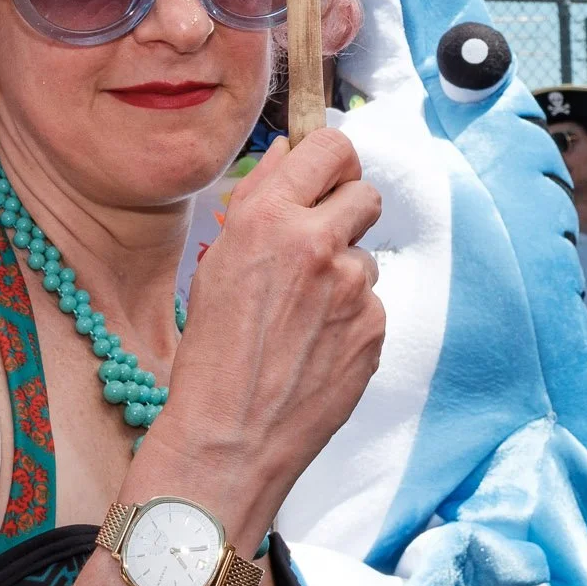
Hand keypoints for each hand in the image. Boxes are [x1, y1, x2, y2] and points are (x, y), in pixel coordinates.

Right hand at [153, 130, 384, 515]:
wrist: (230, 438)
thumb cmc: (212, 352)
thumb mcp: (218, 263)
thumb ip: (258, 199)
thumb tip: (288, 153)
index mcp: (270, 218)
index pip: (332, 148)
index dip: (333, 160)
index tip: (328, 175)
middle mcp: (316, 243)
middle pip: (366, 194)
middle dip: (346, 213)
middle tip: (318, 247)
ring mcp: (352, 288)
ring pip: (366, 257)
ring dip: (344, 275)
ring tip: (302, 317)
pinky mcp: (374, 327)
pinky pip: (371, 304)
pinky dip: (350, 319)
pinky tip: (316, 346)